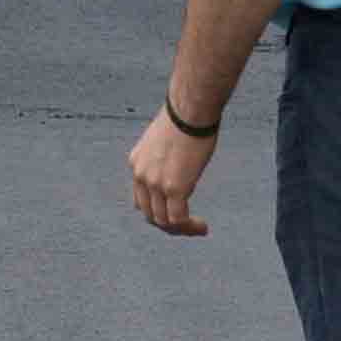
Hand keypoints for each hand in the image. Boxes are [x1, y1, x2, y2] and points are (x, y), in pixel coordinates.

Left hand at [129, 109, 216, 235]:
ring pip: (163, 221)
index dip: (158, 209)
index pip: (140, 198)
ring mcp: (156, 184)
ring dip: (181, 229)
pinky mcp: (174, 188)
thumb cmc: (186, 117)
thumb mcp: (166, 139)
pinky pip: (178, 219)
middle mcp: (141, 175)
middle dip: (168, 224)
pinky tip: (203, 227)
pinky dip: (190, 227)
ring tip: (199, 229)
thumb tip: (179, 163)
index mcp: (136, 162)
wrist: (190, 110)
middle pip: (149, 213)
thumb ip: (166, 156)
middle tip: (188, 226)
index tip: (176, 211)